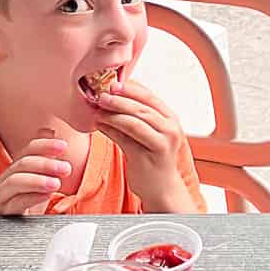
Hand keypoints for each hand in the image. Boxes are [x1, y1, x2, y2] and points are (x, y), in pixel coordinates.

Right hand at [0, 128, 73, 215]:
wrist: (18, 231)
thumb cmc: (29, 202)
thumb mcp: (40, 178)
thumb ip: (44, 155)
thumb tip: (50, 129)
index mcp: (16, 169)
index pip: (28, 150)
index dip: (45, 145)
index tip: (64, 146)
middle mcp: (6, 179)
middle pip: (21, 164)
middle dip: (45, 164)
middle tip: (66, 168)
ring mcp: (2, 197)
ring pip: (15, 182)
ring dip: (37, 180)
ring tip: (56, 183)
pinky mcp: (3, 214)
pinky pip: (14, 203)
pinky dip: (32, 198)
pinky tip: (46, 196)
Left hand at [93, 80, 194, 211]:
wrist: (162, 188)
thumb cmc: (153, 158)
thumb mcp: (149, 133)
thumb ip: (136, 116)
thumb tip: (111, 96)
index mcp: (171, 119)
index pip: (150, 97)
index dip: (131, 88)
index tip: (112, 82)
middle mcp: (170, 130)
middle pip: (142, 108)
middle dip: (119, 99)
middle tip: (101, 94)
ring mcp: (161, 144)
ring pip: (134, 122)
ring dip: (113, 113)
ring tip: (98, 108)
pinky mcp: (147, 158)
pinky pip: (125, 139)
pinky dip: (110, 129)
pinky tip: (99, 124)